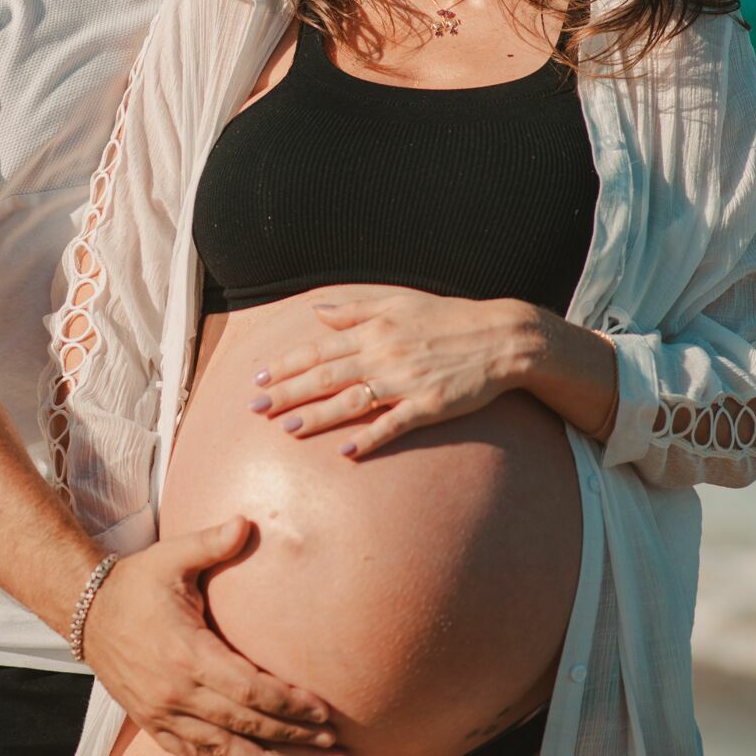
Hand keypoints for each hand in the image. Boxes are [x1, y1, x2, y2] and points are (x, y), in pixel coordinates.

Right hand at [82, 515, 364, 755]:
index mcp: (187, 653)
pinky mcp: (156, 728)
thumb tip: (247, 521)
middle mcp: (177, 694)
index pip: (248, 689)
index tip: (323, 712)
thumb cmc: (136, 582)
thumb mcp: (172, 556)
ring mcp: (165, 717)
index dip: (288, 704)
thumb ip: (212, 542)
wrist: (86, 613)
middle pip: (246, 728)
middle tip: (338, 753)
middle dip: (295, 742)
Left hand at [251, 290, 526, 458]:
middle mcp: (384, 353)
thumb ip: (355, 309)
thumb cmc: (448, 318)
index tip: (258, 378)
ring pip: (352, 400)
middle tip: (254, 409)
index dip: (286, 364)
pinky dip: (369, 437)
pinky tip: (346, 452)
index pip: (319, 348)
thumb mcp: (399, 303)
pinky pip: (394, 424)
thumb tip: (316, 312)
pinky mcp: (429, 404)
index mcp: (374, 329)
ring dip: (318, 416)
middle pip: (326, 375)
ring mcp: (406, 380)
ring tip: (286, 429)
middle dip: (287, 392)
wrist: (501, 337)